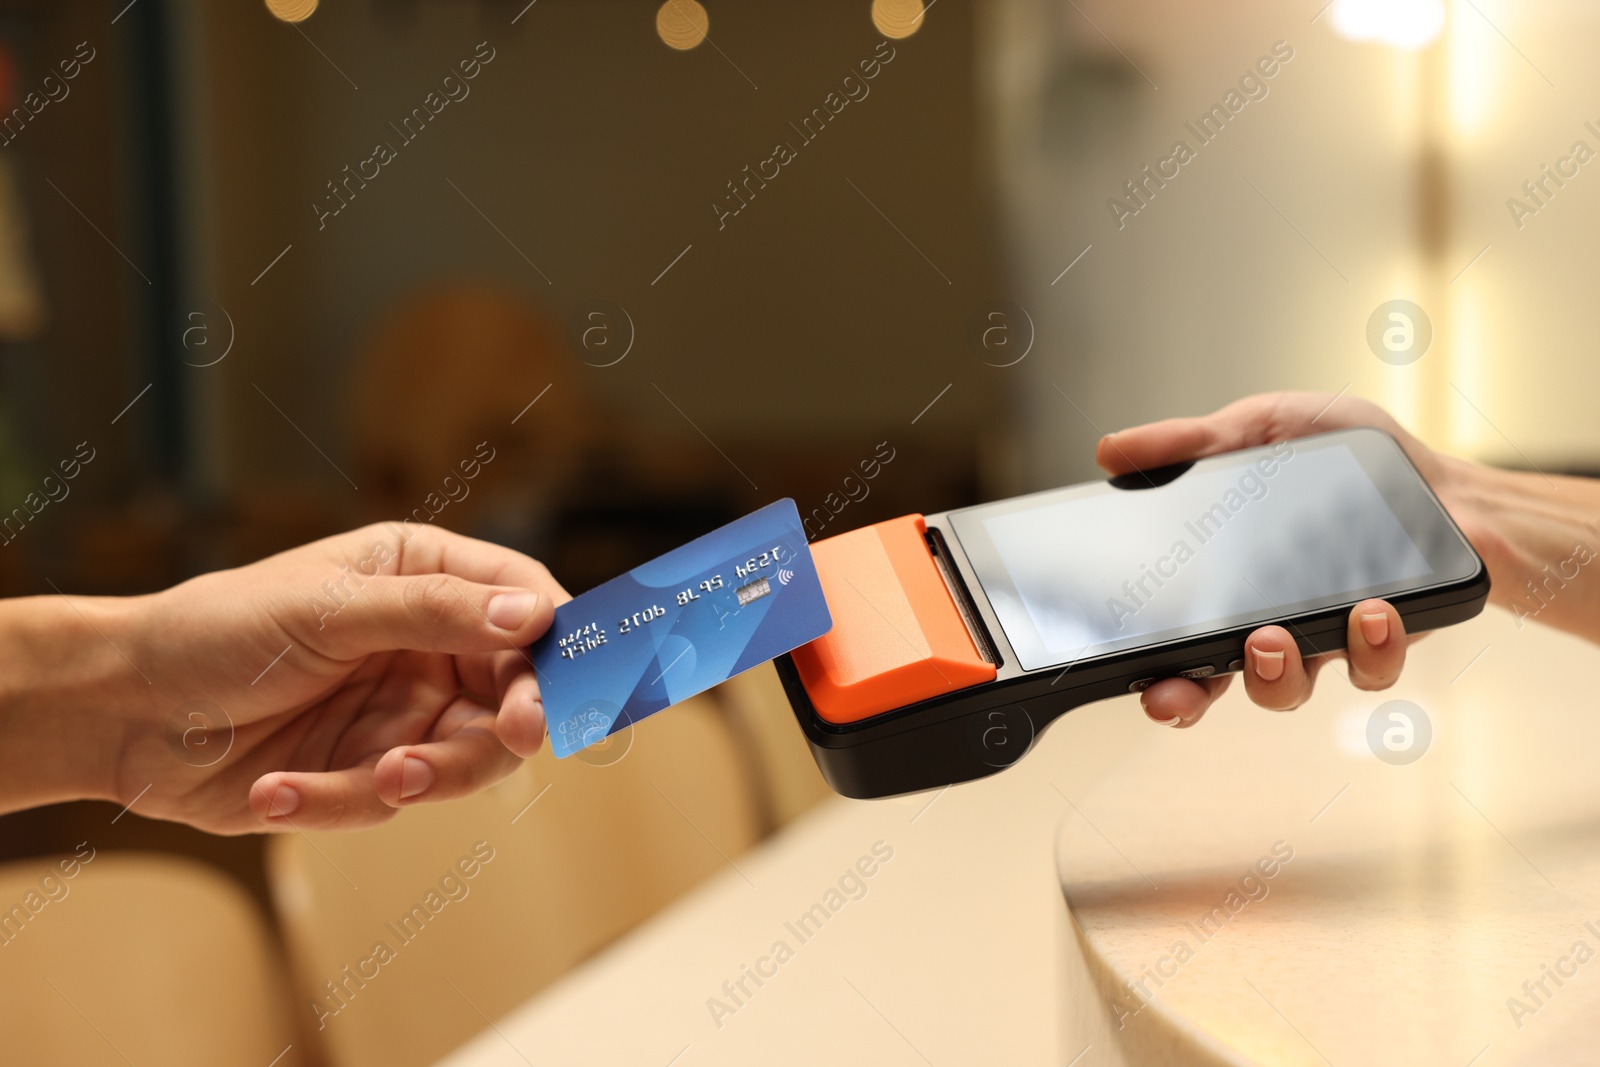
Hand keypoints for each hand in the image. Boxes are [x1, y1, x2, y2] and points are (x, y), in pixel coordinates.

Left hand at [89, 524, 567, 833]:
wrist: (121, 710)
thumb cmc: (216, 630)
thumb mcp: (328, 608)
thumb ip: (432, 612)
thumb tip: (532, 619)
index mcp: (426, 575)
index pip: (524, 604)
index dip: (558, 641)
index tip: (569, 678)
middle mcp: (428, 643)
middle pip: (514, 690)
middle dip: (506, 722)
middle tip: (510, 736)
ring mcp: (402, 711)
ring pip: (466, 757)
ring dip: (427, 774)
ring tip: (376, 779)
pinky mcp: (365, 772)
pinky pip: (388, 801)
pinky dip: (336, 803)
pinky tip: (276, 791)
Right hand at [1094, 391, 1499, 728]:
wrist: (1441, 479)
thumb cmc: (1346, 459)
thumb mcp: (1258, 430)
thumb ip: (1189, 443)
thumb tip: (1112, 451)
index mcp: (1225, 582)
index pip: (1175, 636)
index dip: (1155, 670)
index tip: (1141, 682)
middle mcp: (1267, 621)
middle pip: (1214, 682)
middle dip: (1191, 696)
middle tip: (1183, 689)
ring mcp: (1323, 637)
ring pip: (1287, 688)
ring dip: (1274, 673)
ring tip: (1275, 639)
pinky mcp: (1385, 640)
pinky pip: (1370, 669)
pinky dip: (1368, 646)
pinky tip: (1370, 610)